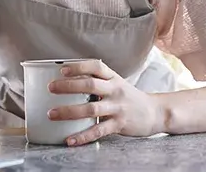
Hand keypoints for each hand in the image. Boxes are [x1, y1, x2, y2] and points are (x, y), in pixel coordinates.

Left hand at [47, 60, 163, 145]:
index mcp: (114, 78)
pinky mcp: (119, 124)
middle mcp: (115, 90)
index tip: (62, 69)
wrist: (155, 112)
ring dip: (69, 111)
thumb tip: (70, 81)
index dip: (79, 66)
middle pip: (90, 85)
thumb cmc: (130, 98)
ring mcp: (118, 108)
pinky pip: (98, 131)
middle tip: (51, 88)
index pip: (96, 67)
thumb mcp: (117, 84)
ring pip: (90, 109)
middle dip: (68, 86)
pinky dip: (82, 136)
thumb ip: (99, 82)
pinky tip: (70, 140)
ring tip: (52, 114)